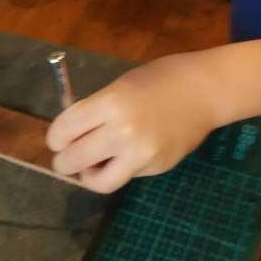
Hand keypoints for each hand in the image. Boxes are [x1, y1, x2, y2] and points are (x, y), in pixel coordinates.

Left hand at [46, 53, 220, 193]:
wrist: (205, 90)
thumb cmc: (161, 79)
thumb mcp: (122, 85)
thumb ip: (96, 110)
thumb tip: (70, 135)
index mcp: (111, 103)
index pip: (63, 131)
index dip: (55, 138)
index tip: (58, 139)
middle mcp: (123, 132)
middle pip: (73, 160)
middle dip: (65, 161)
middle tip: (67, 157)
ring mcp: (141, 154)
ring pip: (99, 182)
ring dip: (88, 175)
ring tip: (93, 165)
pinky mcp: (157, 167)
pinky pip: (126, 176)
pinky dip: (120, 168)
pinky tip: (128, 153)